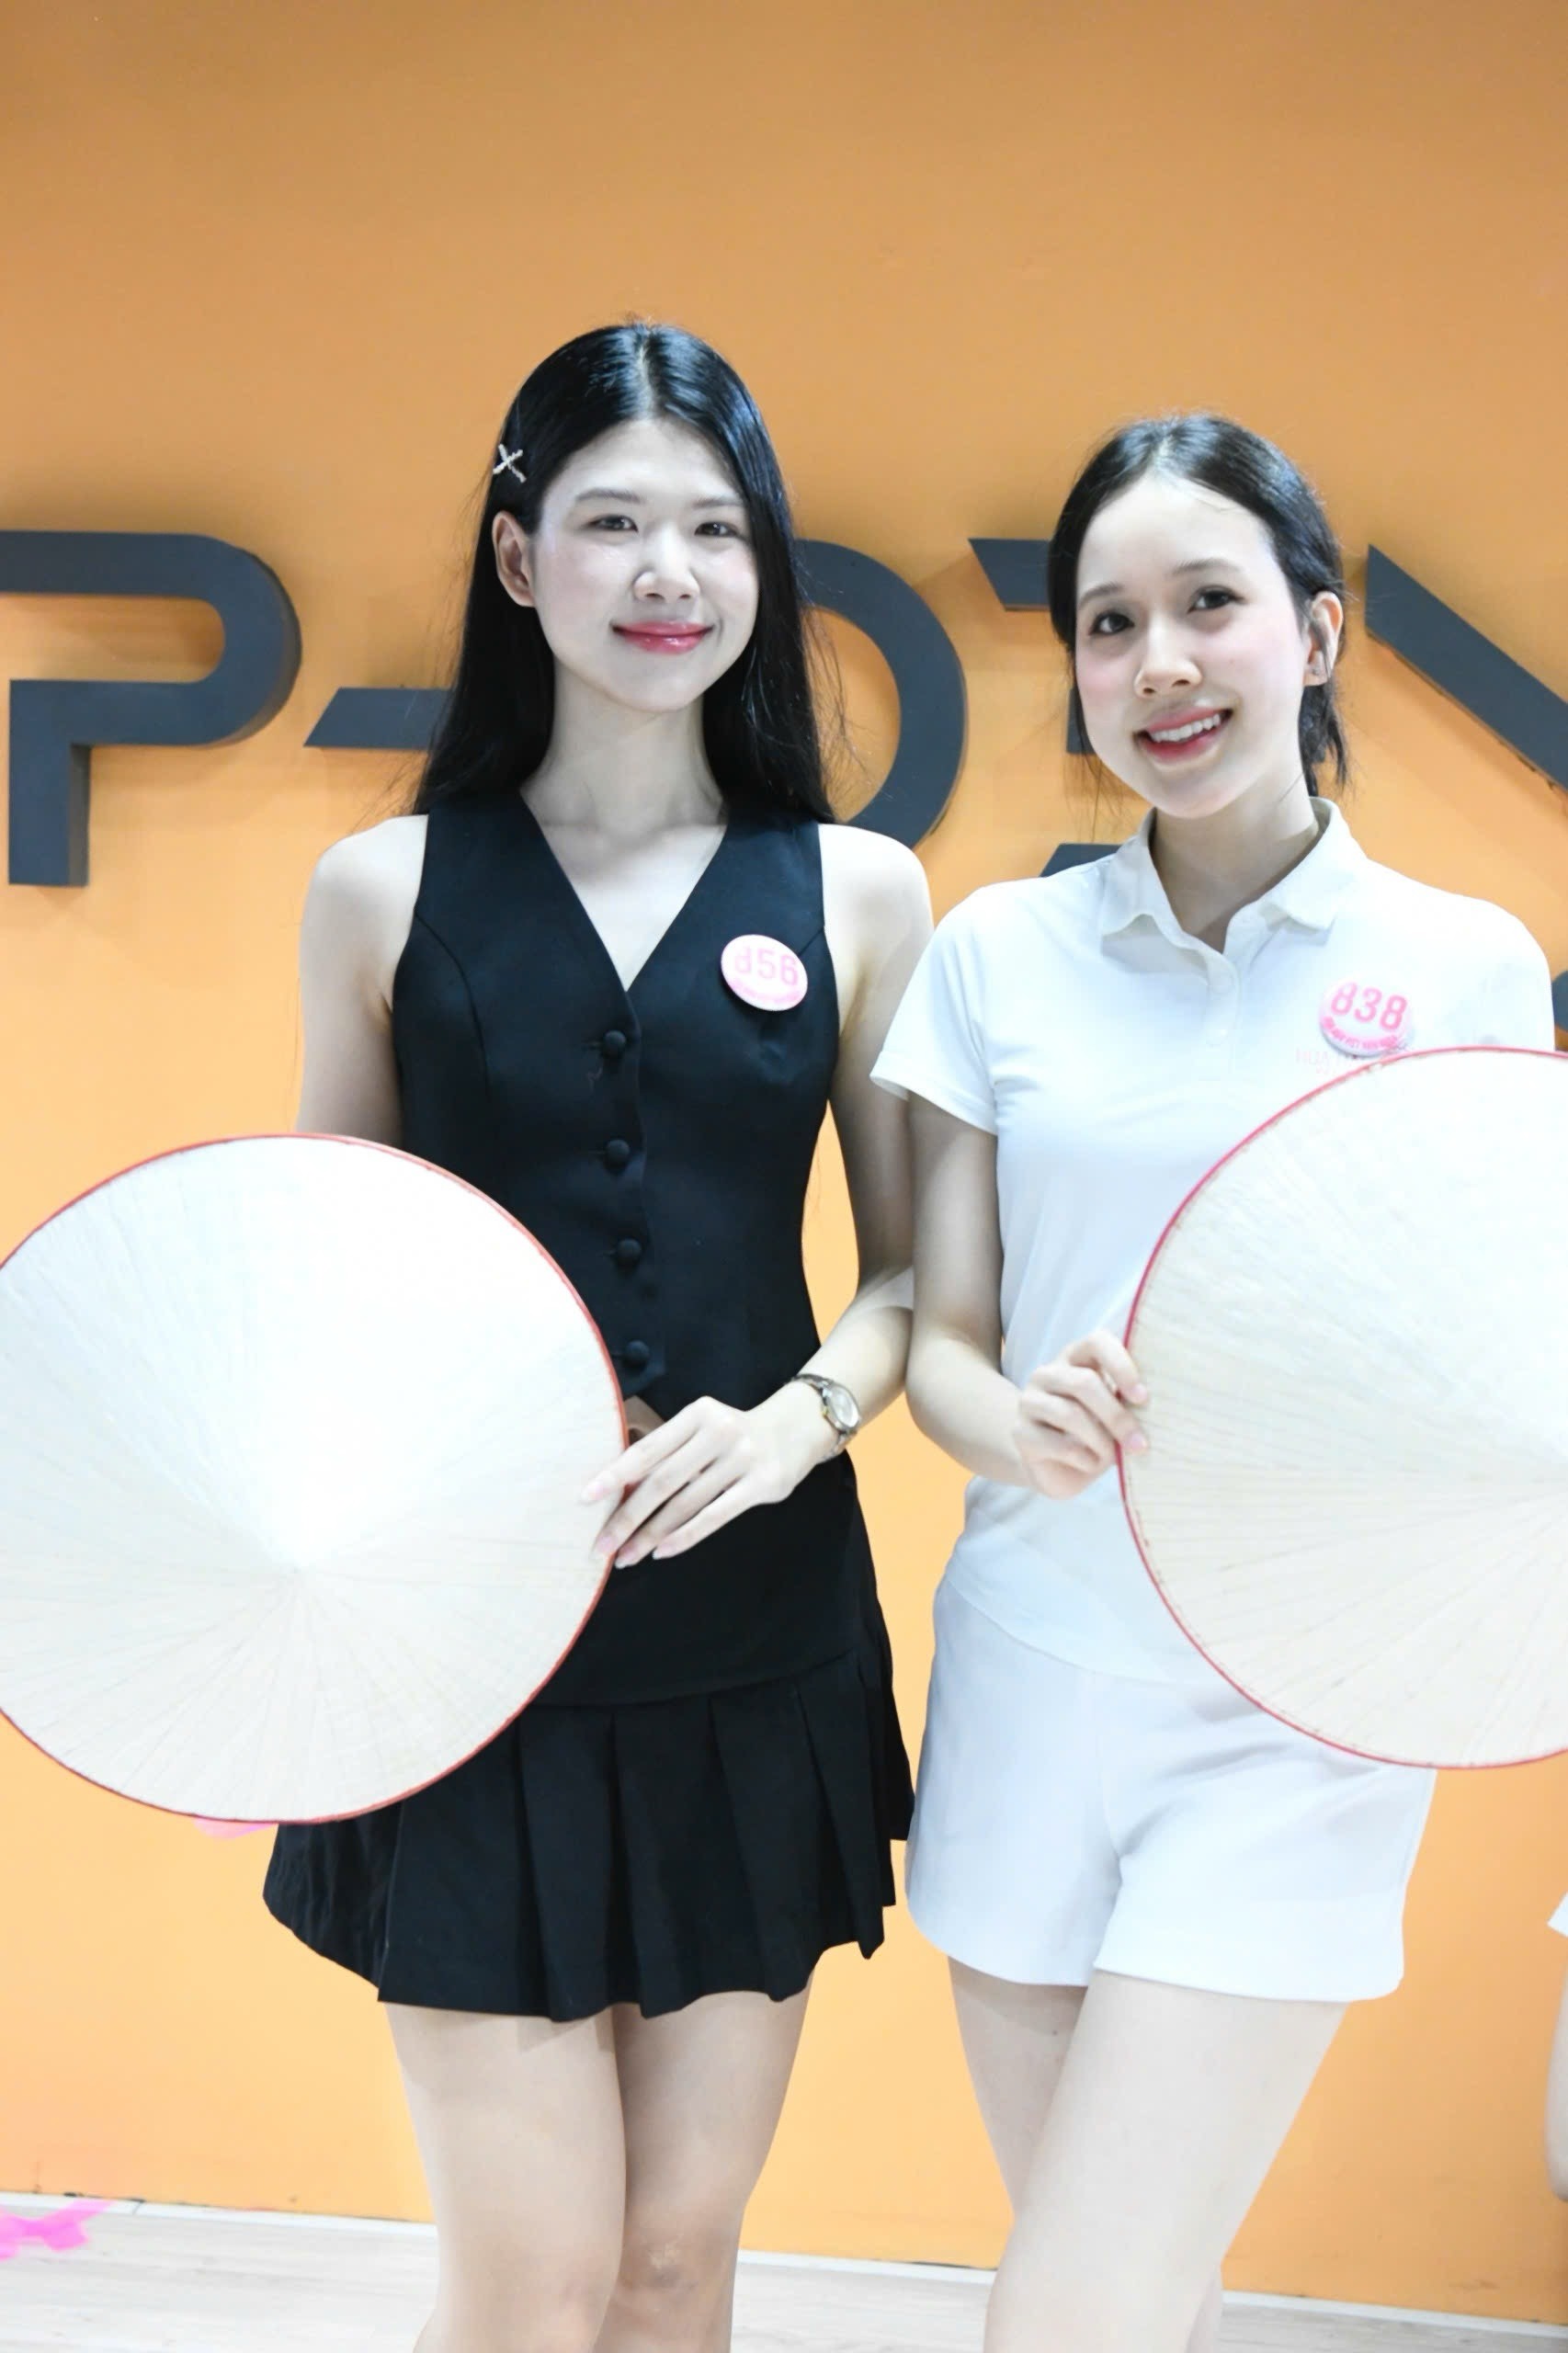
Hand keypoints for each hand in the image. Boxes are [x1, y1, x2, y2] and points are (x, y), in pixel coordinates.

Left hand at [581, 1384, 832, 1567]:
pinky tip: (662, 1551)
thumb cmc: (734, 1434)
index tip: (586, 1499)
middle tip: (602, 1545)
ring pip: (685, 1504)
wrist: (796, 1428)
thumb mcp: (702, 1427)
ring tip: (627, 1556)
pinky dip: (685, 1536)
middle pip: (662, 1481)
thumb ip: (669, 1450)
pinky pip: (715, 1516)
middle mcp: (718, 1432)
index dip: (615, 1475)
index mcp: (696, 1414)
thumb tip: (617, 1487)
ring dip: (651, 1534)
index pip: (648, 1449)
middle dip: (627, 1516)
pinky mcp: (762, 1484)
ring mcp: (742, 1458)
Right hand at [1015, 1332, 1147, 1500]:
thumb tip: (1158, 1410)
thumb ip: (1128, 1403)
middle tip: (1139, 1443)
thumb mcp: (1115, 1415)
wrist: (1056, 1468)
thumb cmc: (1095, 1434)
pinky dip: (1084, 1458)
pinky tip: (1091, 1464)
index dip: (1121, 1365)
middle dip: (1117, 1416)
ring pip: (1070, 1414)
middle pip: (1084, 1383)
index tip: (1143, 1398)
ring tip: (1113, 1457)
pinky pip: (1058, 1444)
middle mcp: (1048, 1373)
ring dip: (1101, 1441)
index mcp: (1075, 1358)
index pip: (1096, 1342)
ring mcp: (1029, 1401)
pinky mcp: (1020, 1432)